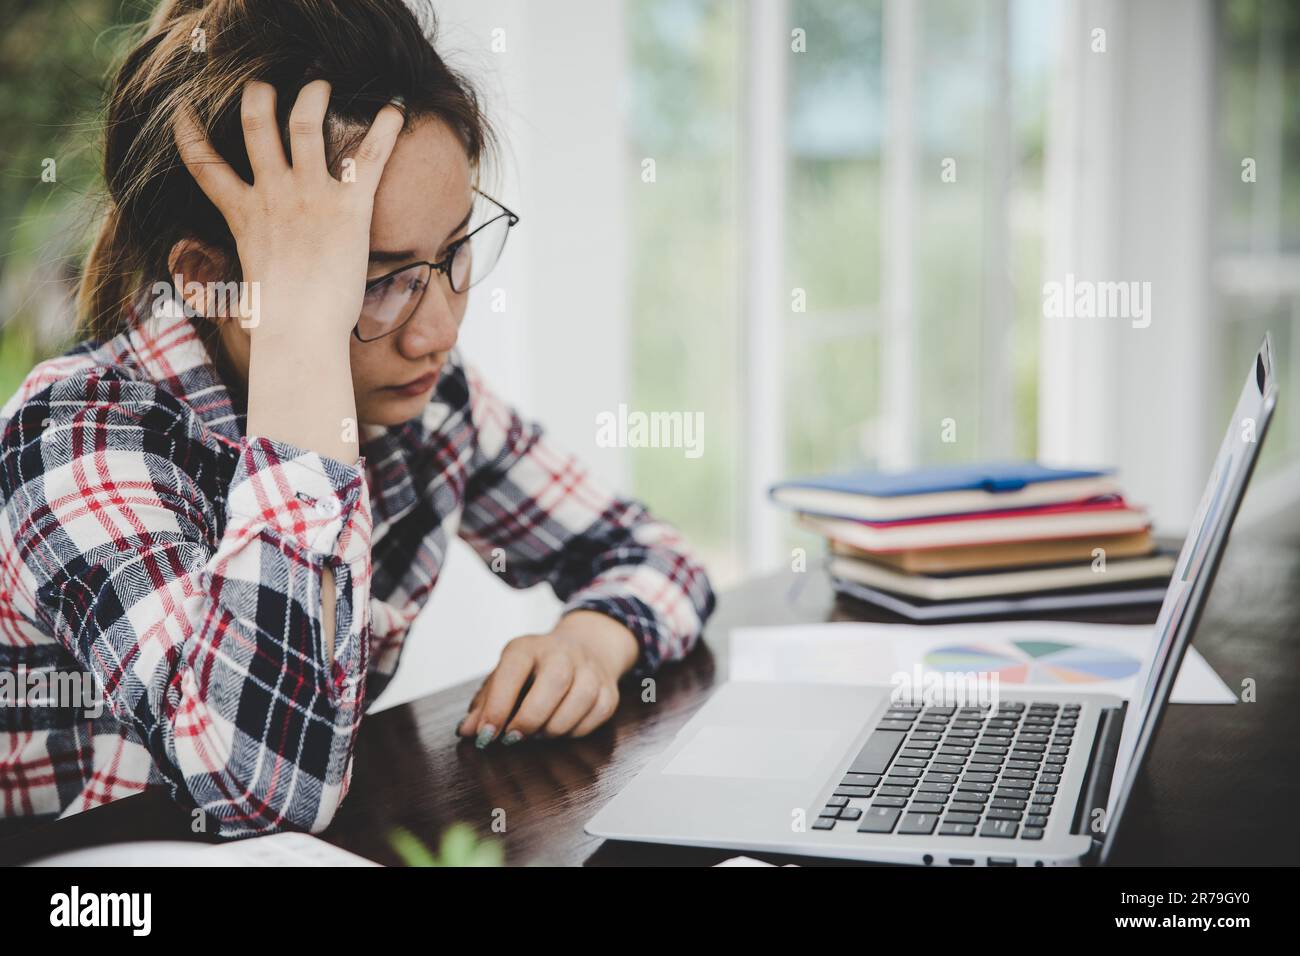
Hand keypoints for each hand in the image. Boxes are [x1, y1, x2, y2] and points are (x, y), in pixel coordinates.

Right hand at [172, 80, 404, 464]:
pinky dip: (384, 131)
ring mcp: (310, 195)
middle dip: (258, 99)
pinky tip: (396, 112)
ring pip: (306, 124)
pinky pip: (368, 156)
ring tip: (321, 84)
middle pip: (256, 127)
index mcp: (245, 215)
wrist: (299, 333)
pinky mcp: (349, 206)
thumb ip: (242, 285)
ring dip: (313, 99)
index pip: (205, 166)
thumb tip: (241, 315)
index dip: (190, 136)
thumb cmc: (274, 326)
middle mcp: (273, 195)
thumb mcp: (245, 294)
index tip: (184, 112)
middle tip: (265, 86)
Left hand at [457, 612, 639, 747]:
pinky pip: (595, 716)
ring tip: (538, 734)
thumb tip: (468, 731)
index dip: (497, 706)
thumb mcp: (505, 676)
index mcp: (528, 647)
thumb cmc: (534, 670)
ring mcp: (590, 670)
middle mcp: (562, 653)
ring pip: (579, 701)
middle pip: (553, 683)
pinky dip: (575, 731)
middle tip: (514, 739)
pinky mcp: (609, 690)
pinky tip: (560, 729)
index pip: (512, 671)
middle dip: (530, 719)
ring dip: (554, 728)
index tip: (486, 735)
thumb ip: (485, 703)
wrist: (584, 648)